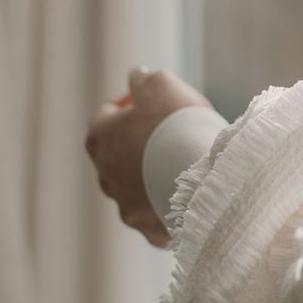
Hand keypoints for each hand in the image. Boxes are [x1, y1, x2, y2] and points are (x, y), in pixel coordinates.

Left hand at [85, 67, 214, 248]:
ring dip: (147, 175)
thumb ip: (144, 80)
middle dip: (133, 142)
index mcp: (101, 137)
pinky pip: (153, 212)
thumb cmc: (178, 125)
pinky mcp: (146, 226)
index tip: (145, 100)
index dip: (125, 103)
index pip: (104, 115)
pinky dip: (165, 203)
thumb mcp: (162, 84)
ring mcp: (124, 203)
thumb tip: (137, 77)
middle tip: (163, 131)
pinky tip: (185, 195)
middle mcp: (105, 174)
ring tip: (177, 163)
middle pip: (114, 154)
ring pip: (132, 187)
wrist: (200, 176)